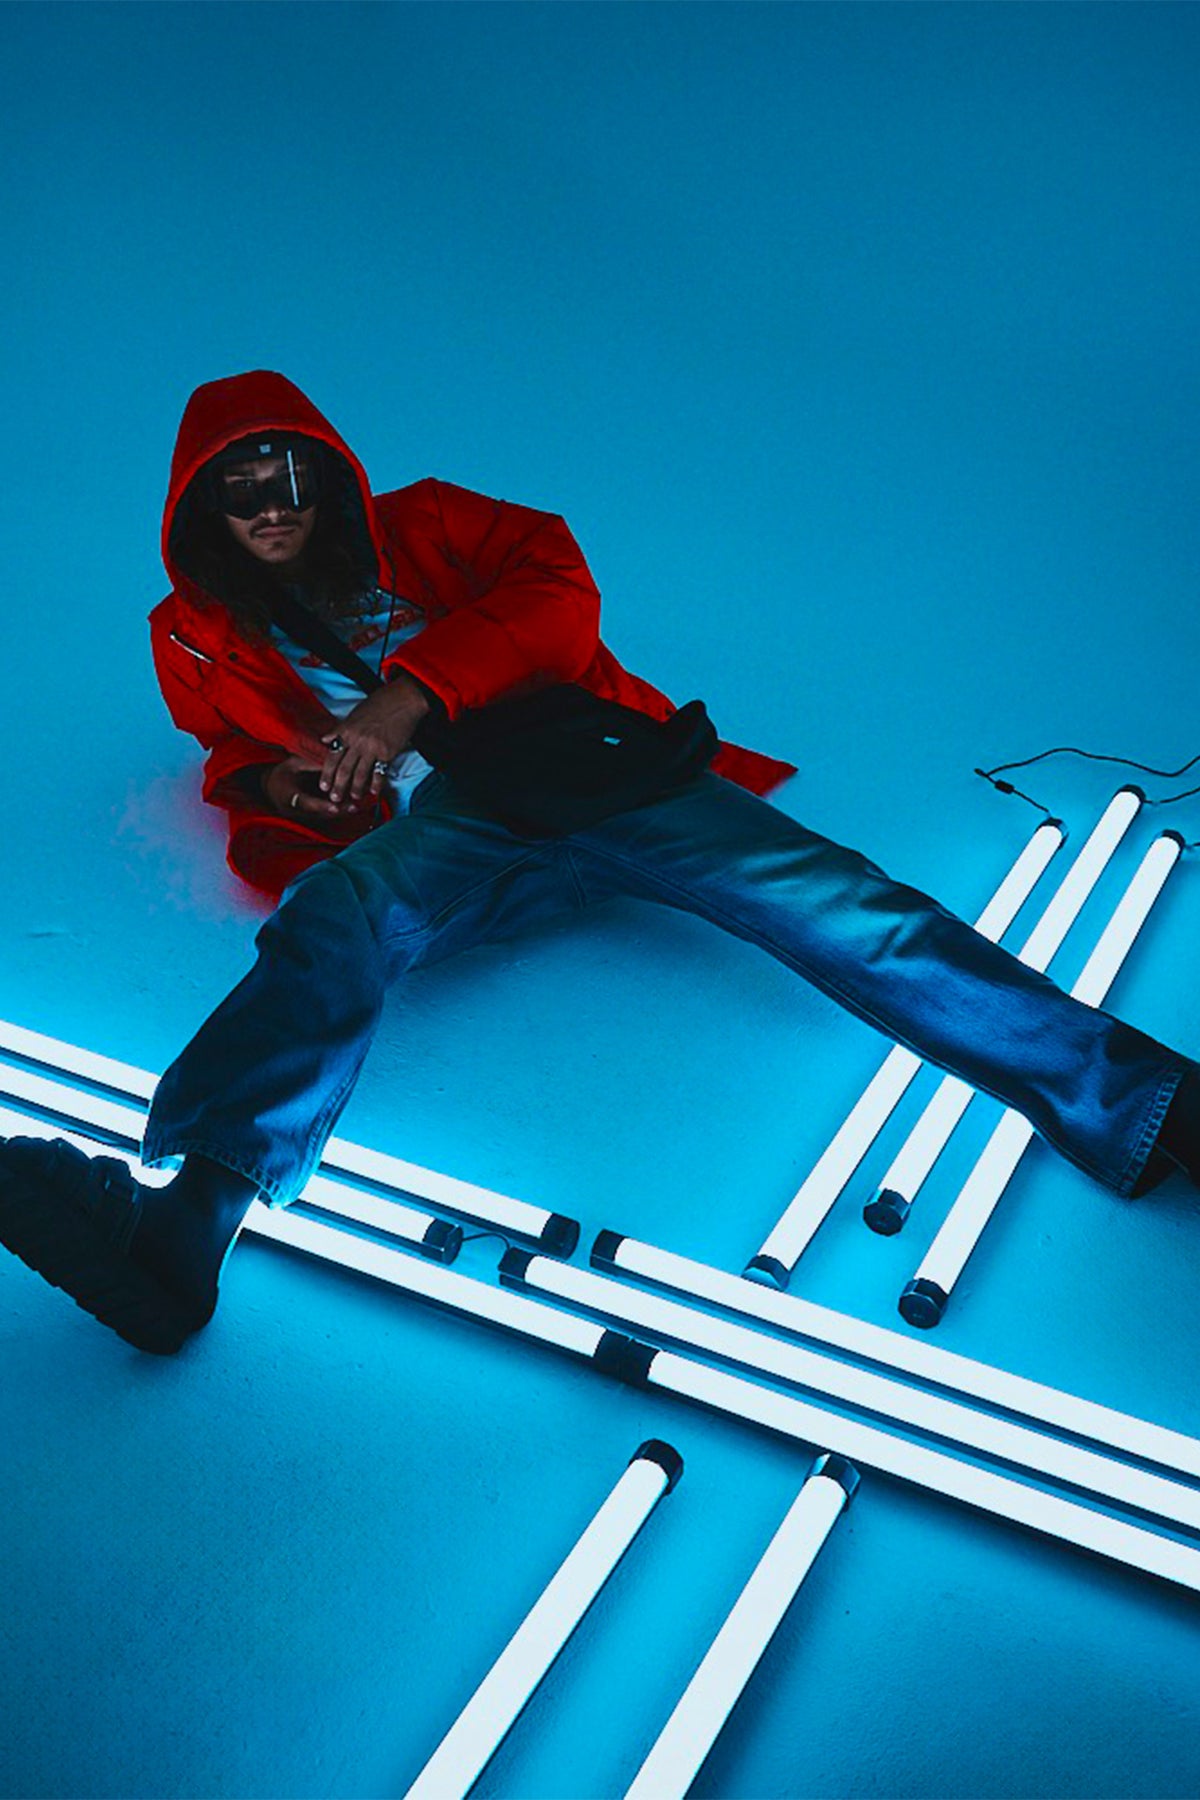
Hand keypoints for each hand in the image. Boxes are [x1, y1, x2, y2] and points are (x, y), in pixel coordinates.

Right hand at [262, 755, 372, 826]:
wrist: (272, 787)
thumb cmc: (284, 772)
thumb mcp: (294, 763)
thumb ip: (312, 764)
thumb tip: (334, 762)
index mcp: (287, 796)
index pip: (306, 803)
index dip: (321, 806)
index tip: (334, 807)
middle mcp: (295, 810)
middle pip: (318, 813)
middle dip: (337, 810)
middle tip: (354, 806)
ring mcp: (301, 815)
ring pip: (324, 816)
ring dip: (341, 812)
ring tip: (358, 806)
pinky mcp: (309, 816)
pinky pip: (325, 814)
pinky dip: (338, 810)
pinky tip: (352, 806)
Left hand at [320, 674, 430, 806]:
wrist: (403, 700)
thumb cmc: (380, 703)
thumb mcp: (354, 713)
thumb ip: (340, 729)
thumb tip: (325, 739)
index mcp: (347, 731)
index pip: (332, 756)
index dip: (327, 773)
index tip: (323, 785)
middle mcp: (357, 741)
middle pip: (344, 769)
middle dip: (337, 786)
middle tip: (334, 798)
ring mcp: (372, 748)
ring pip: (360, 774)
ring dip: (355, 789)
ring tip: (353, 798)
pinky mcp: (388, 752)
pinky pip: (379, 772)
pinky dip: (376, 784)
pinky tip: (373, 792)